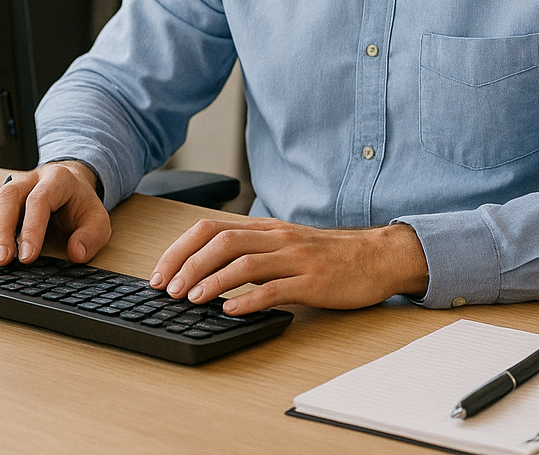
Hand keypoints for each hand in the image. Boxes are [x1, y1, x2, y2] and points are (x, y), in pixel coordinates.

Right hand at [0, 161, 109, 265]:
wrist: (68, 184)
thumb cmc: (78, 204)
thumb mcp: (97, 218)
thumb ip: (91, 236)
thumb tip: (75, 252)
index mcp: (56, 180)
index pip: (40, 200)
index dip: (32, 228)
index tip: (27, 257)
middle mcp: (27, 180)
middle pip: (7, 197)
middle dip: (1, 230)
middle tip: (0, 259)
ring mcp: (7, 187)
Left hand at [148, 218, 429, 315]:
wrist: (379, 257)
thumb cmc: (330, 255)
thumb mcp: (286, 244)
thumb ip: (253, 252)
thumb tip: (209, 269)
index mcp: (266, 228)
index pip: (211, 228)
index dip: (180, 248)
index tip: (160, 272)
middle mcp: (277, 238)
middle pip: (221, 241)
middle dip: (187, 264)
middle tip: (166, 290)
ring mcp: (295, 258)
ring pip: (244, 263)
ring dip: (211, 281)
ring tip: (189, 299)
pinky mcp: (313, 282)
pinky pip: (275, 289)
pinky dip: (248, 300)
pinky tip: (229, 311)